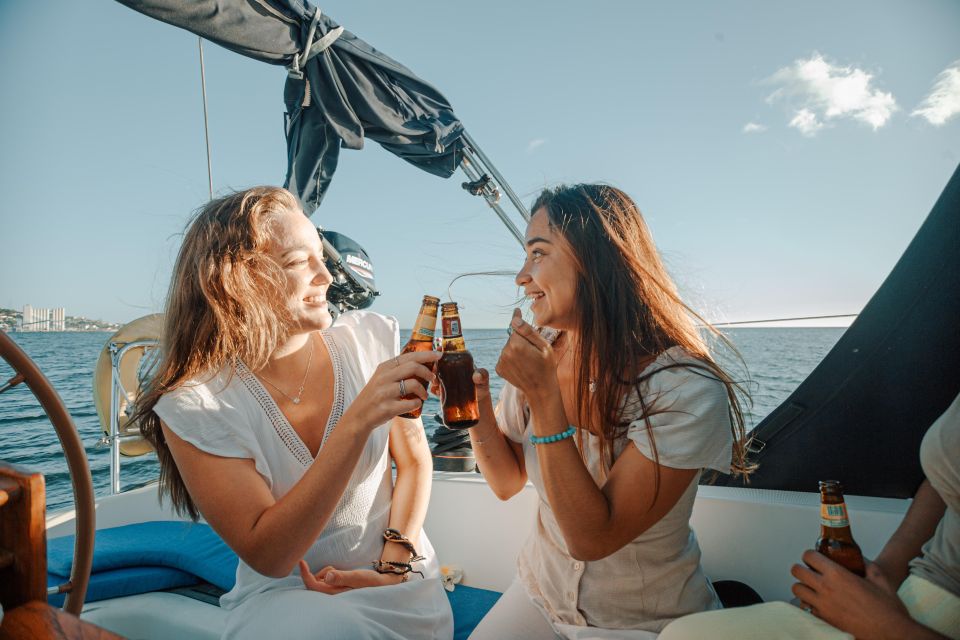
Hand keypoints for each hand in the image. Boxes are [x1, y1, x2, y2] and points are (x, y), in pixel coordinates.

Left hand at [298, 561, 402, 593]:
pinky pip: (327, 577)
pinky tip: (343, 574)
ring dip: (328, 571)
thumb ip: (342, 577)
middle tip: (336, 569)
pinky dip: (332, 572)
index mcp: (333, 595)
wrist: (382, 585)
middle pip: (314, 581)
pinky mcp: (336, 588)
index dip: (305, 574)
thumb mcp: (357, 577)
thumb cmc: (371, 582)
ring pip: (321, 578)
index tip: (301, 561)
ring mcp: (333, 592)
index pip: (312, 585)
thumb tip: (326, 576)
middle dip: (321, 572)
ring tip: (343, 572)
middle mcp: (331, 595)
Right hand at [343, 350, 440, 430]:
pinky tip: (415, 404)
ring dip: (423, 391)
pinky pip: (411, 403)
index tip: (438, 356)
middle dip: (427, 372)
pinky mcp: (387, 408)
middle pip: (413, 366)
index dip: (426, 355)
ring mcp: (384, 393)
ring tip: (424, 396)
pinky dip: (417, 403)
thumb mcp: (382, 378)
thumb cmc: (375, 396)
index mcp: (384, 367)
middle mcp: (383, 378)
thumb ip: (397, 370)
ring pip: (413, 384)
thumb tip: (422, 363)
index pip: (408, 356)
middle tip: (433, 378)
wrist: (359, 416)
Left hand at [495, 309, 559, 400]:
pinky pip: (505, 358)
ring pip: (508, 348)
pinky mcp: (499, 369)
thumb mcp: (544, 346)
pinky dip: (511, 360)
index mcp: (516, 344)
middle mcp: (505, 352)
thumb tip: (514, 319)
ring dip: (516, 351)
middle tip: (533, 352)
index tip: (517, 311)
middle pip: (512, 338)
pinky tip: (521, 367)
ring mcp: (501, 362)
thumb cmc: (546, 367)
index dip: (517, 319)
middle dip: (520, 341)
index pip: (515, 326)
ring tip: (528, 361)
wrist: (541, 390)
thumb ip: (528, 331)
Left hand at [791, 552, 920, 639]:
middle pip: (797, 571)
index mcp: (838, 575)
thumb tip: (859, 559)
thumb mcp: (879, 578)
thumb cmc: (887, 609)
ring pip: (797, 589)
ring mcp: (822, 606)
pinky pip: (804, 607)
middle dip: (802, 568)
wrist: (891, 634)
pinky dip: (807, 603)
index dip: (811, 555)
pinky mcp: (823, 620)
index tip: (815, 558)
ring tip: (812, 587)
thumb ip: (866, 564)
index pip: (809, 556)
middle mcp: (826, 589)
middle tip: (811, 571)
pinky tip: (818, 603)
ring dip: (803, 586)